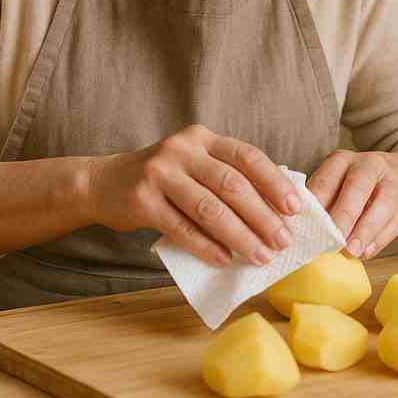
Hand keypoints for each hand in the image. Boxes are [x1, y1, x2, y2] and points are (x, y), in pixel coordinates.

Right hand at [85, 124, 300, 267]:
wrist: (104, 183)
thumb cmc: (163, 180)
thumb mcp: (194, 165)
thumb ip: (226, 177)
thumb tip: (275, 211)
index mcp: (203, 137)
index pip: (247, 156)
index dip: (273, 183)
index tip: (294, 209)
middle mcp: (183, 149)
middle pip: (232, 184)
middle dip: (262, 216)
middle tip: (282, 242)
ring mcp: (160, 172)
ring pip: (209, 208)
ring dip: (240, 235)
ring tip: (259, 256)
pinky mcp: (142, 200)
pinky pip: (181, 227)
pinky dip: (206, 246)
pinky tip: (224, 259)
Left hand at [307, 149, 397, 260]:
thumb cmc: (355, 187)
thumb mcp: (336, 184)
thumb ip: (321, 203)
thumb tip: (300, 229)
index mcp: (342, 161)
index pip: (326, 179)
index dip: (317, 202)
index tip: (306, 226)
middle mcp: (367, 166)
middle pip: (357, 187)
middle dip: (344, 214)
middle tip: (333, 239)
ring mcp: (391, 182)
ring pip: (382, 204)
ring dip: (365, 230)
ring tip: (351, 251)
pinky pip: (396, 221)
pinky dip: (380, 239)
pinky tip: (366, 252)